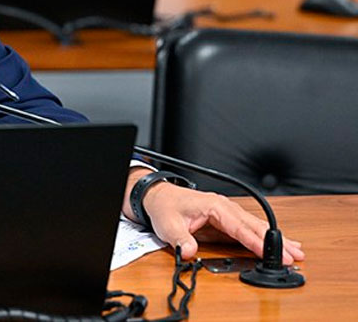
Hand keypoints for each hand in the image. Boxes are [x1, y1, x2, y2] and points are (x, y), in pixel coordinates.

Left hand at [142, 181, 305, 264]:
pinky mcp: (226, 220)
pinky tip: (277, 244)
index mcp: (214, 206)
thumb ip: (180, 239)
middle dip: (275, 241)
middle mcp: (224, 207)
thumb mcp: (167, 225)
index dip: (258, 242)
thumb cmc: (164, 207)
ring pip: (255, 226)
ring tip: (295, 250)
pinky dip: (264, 237)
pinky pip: (249, 228)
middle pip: (254, 226)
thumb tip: (189, 252)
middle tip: (295, 255)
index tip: (274, 253)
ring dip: (274, 239)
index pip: (241, 227)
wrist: (157, 197)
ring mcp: (227, 212)